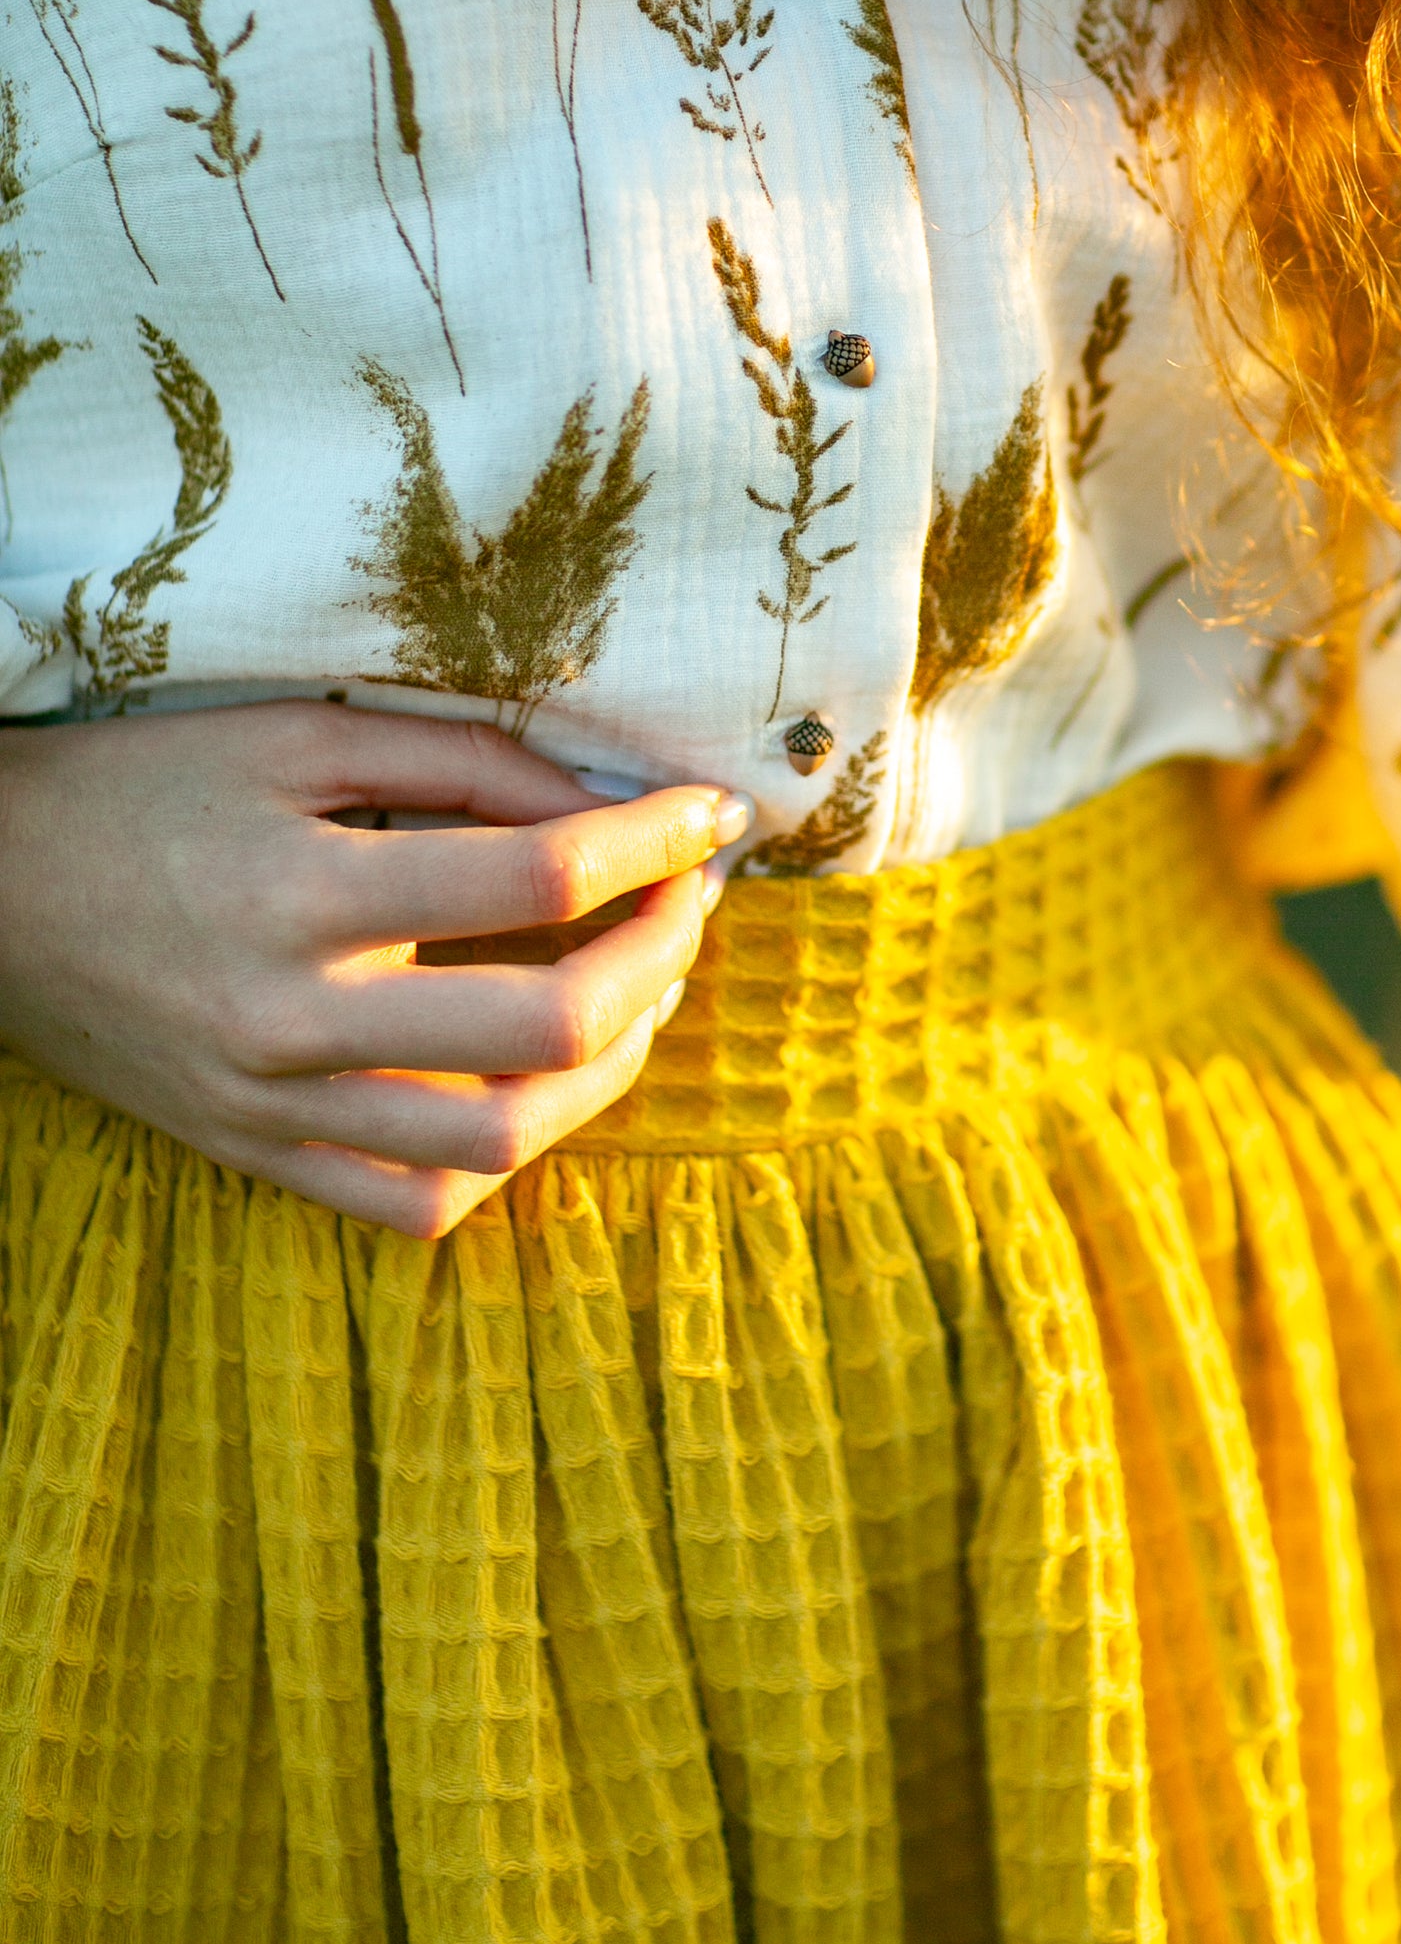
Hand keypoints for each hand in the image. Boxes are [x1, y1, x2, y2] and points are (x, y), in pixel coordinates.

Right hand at [0, 702, 749, 1236]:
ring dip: (611, 1067)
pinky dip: (505, 1162)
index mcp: (303, 892)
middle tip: (689, 901)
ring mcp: (273, 1109)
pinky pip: (412, 1208)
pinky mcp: (254, 1157)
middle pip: (546, 1024)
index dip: (656, 841)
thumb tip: (603, 796)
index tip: (712, 815)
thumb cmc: (145, 789)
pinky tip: (540, 1086)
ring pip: (500, 1141)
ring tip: (642, 994)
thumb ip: (458, 760)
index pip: (539, 874)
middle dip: (661, 956)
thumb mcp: (295, 735)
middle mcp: (292, 1018)